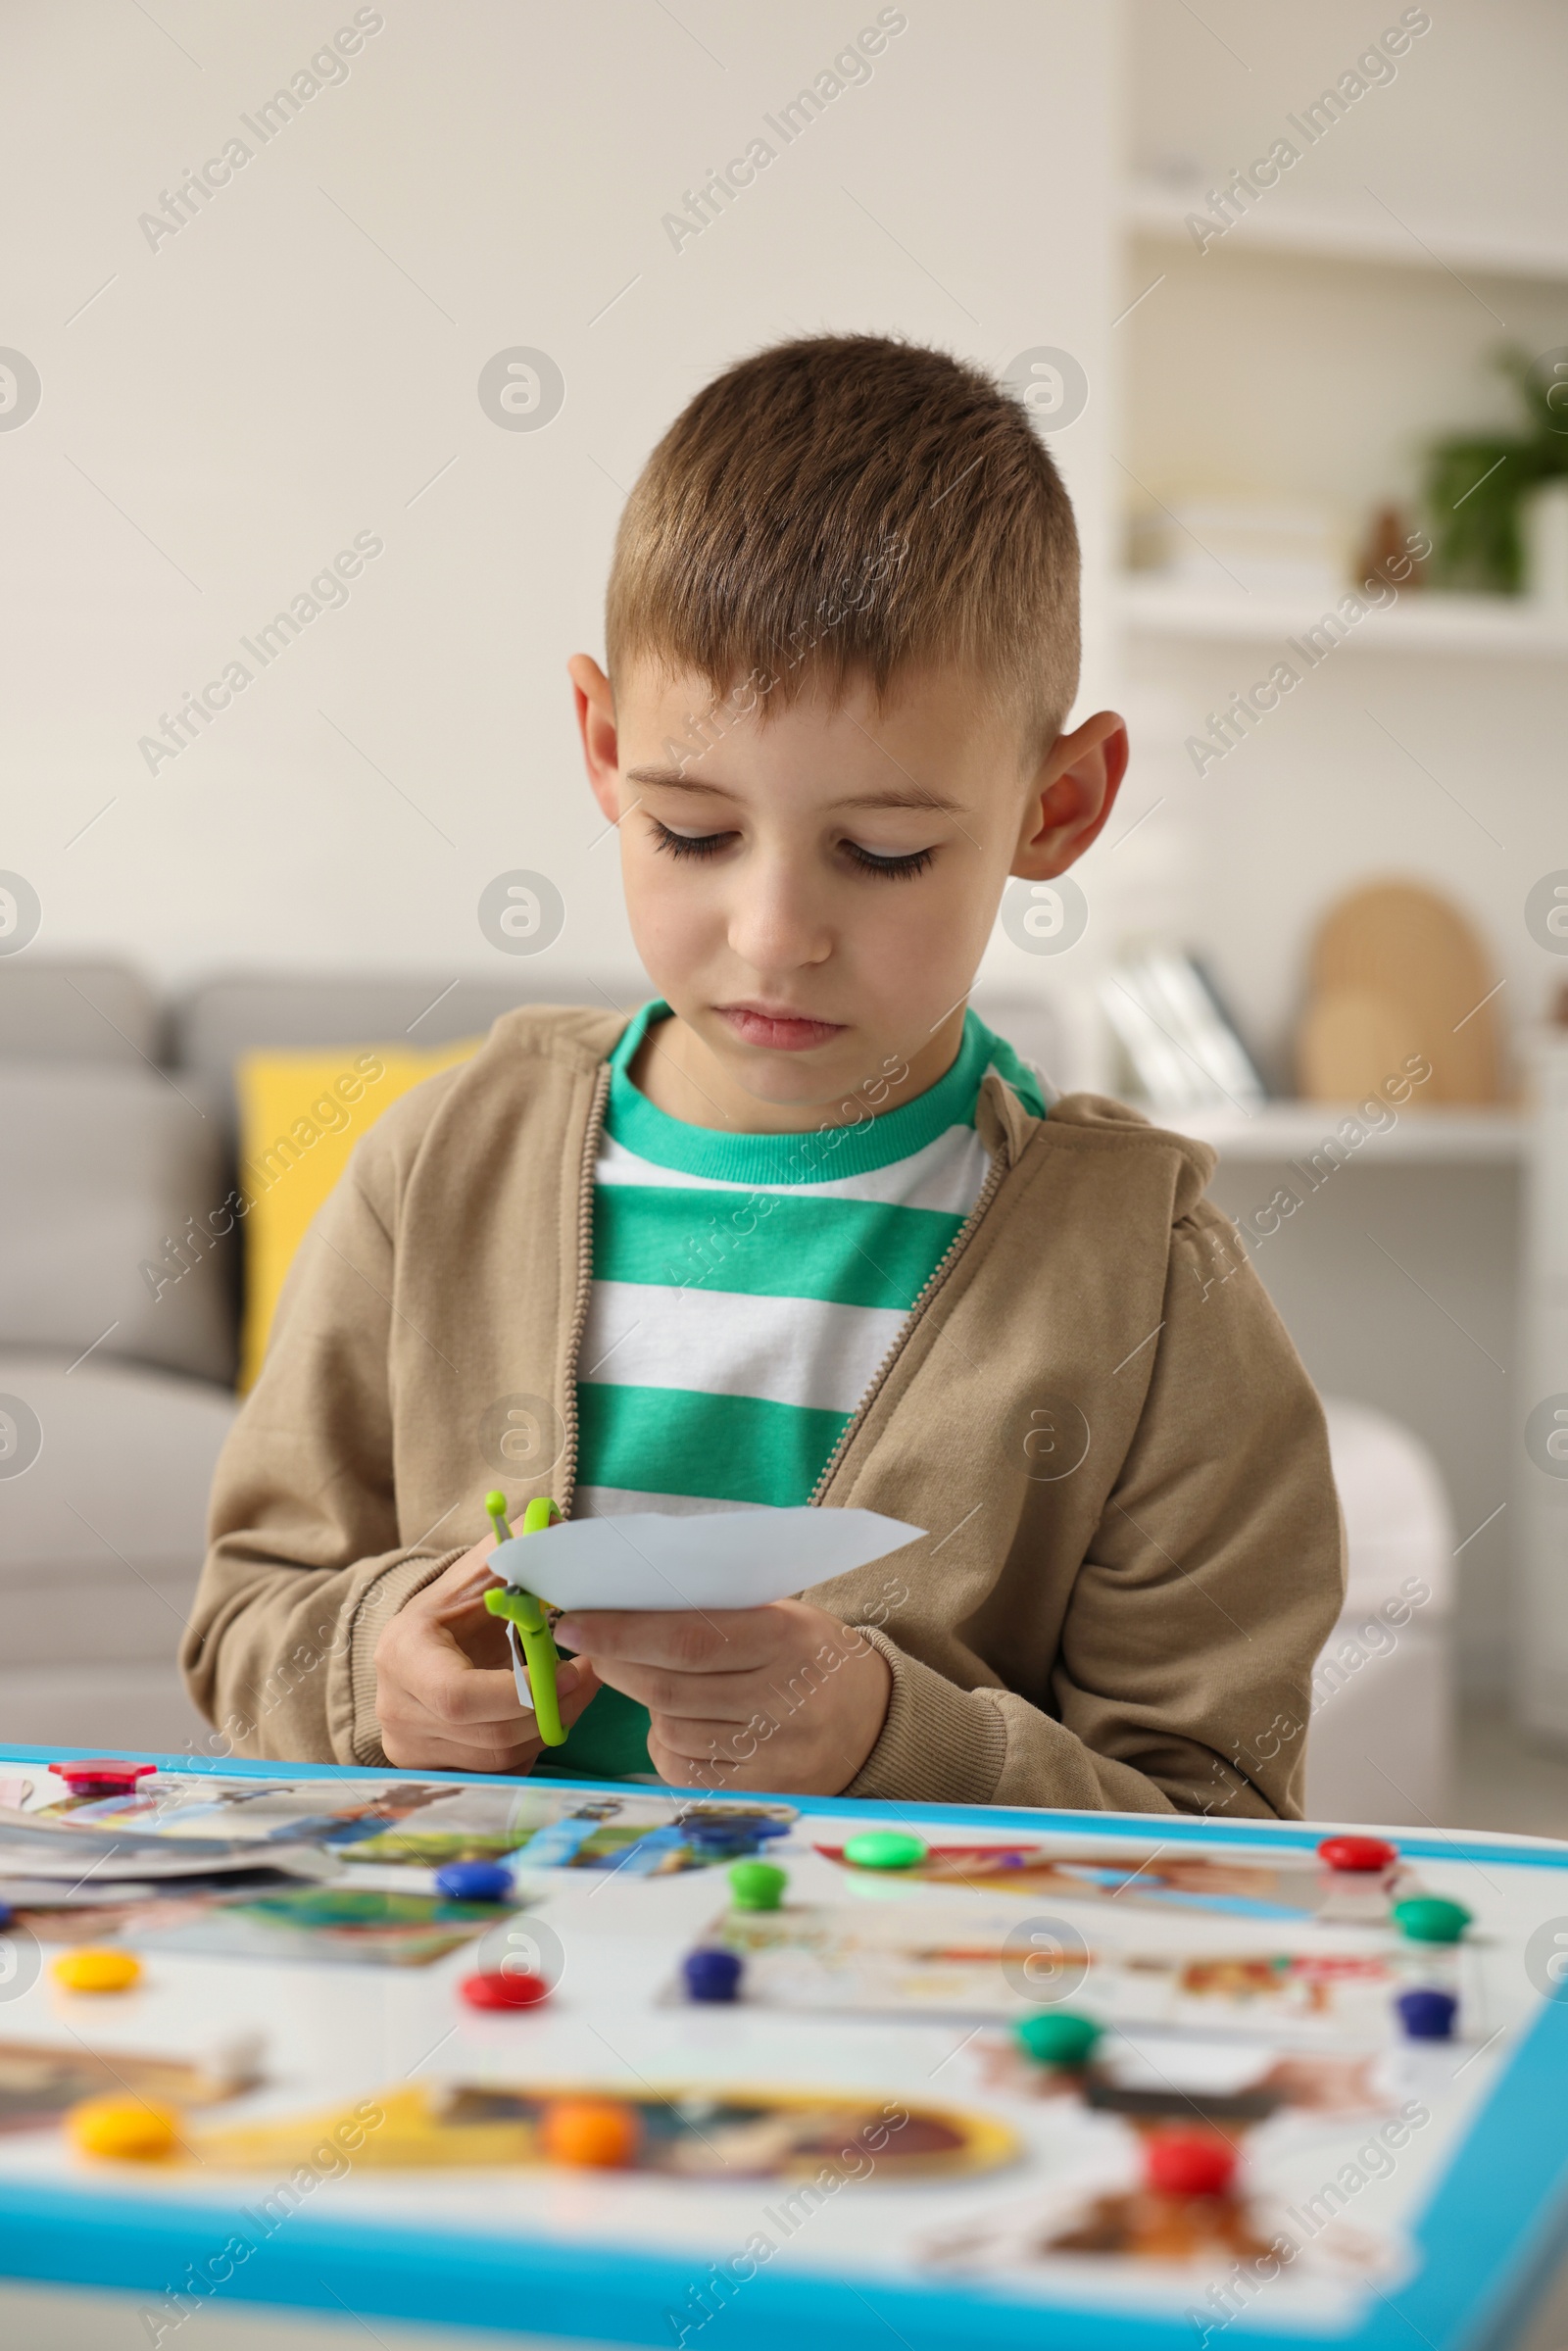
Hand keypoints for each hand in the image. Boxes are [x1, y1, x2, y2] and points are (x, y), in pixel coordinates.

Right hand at [374, 1539, 599, 1771]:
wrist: (428, 1645)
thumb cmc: (461, 1607)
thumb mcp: (481, 1572)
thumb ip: (512, 1550)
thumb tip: (548, 1522)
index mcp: (403, 1654)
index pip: (459, 1695)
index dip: (520, 1693)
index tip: (571, 1670)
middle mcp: (396, 1707)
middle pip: (487, 1735)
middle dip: (549, 1711)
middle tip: (589, 1678)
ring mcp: (408, 1746)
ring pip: (497, 1758)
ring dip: (547, 1728)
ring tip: (572, 1690)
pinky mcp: (430, 1769)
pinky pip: (495, 1774)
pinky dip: (528, 1748)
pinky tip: (542, 1714)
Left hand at [551, 1598, 891, 1794]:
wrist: (875, 1720)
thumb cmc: (811, 1654)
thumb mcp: (781, 1614)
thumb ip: (714, 1612)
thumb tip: (624, 1607)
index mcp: (787, 1640)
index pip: (688, 1639)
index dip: (623, 1634)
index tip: (575, 1625)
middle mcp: (784, 1699)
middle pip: (670, 1688)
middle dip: (617, 1664)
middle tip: (589, 1645)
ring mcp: (776, 1753)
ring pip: (672, 1731)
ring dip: (646, 1705)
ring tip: (659, 1683)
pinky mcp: (764, 1791)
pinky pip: (687, 1770)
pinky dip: (667, 1745)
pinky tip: (681, 1725)